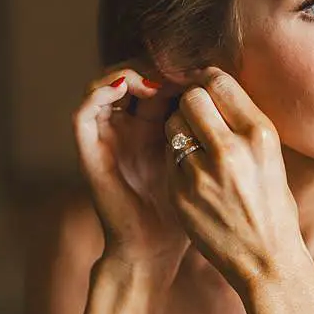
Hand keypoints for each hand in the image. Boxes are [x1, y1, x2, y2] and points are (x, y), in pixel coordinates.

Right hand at [73, 68, 188, 271]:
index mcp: (153, 126)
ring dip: (128, 72)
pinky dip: (100, 91)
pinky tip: (127, 87)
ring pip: (105, 83)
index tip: (198, 68)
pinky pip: (84, 111)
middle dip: (153, 64)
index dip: (175, 67)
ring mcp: (104, 137)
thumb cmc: (186, 212)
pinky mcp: (88, 150)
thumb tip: (228, 84)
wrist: (154, 248)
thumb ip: (208, 128)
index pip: (158, 77)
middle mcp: (126, 126)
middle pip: (131, 73)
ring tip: (154, 79)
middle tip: (176, 69)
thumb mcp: (204, 162)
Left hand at [164, 68, 307, 290]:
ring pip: (172, 125)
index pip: (218, 82)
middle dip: (190, 102)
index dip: (207, 82)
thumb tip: (214, 89)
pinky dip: (176, 159)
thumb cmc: (272, 205)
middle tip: (196, 116)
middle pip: (191, 98)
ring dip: (179, 128)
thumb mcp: (271, 157)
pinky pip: (168, 157)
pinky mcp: (180, 193)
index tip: (206, 89)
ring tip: (193, 144)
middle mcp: (230, 150)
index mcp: (259, 135)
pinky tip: (191, 173)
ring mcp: (201, 173)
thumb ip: (243, 124)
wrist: (266, 259)